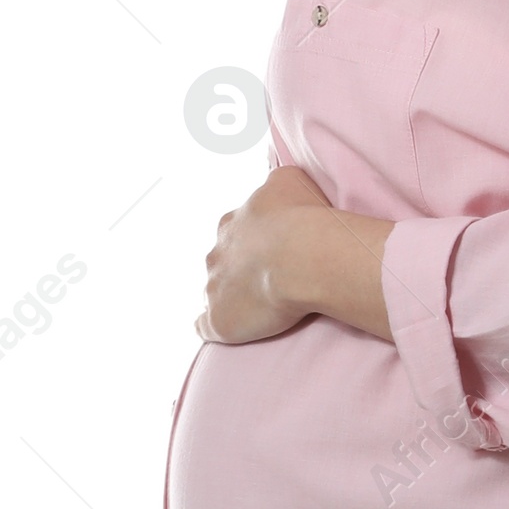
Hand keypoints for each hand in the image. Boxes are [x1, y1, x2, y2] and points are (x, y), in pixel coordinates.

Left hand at [199, 166, 332, 343]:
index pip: (236, 231)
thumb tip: (275, 187)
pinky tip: (220, 328)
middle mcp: (218, 252)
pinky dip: (210, 326)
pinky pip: (204, 325)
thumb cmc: (304, 216)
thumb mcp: (290, 180)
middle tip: (268, 279)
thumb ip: (276, 184)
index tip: (275, 250)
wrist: (305, 255)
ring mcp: (214, 286)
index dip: (255, 242)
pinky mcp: (219, 318)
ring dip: (230, 296)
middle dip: (240, 268)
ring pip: (214, 290)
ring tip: (254, 307)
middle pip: (222, 260)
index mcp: (233, 224)